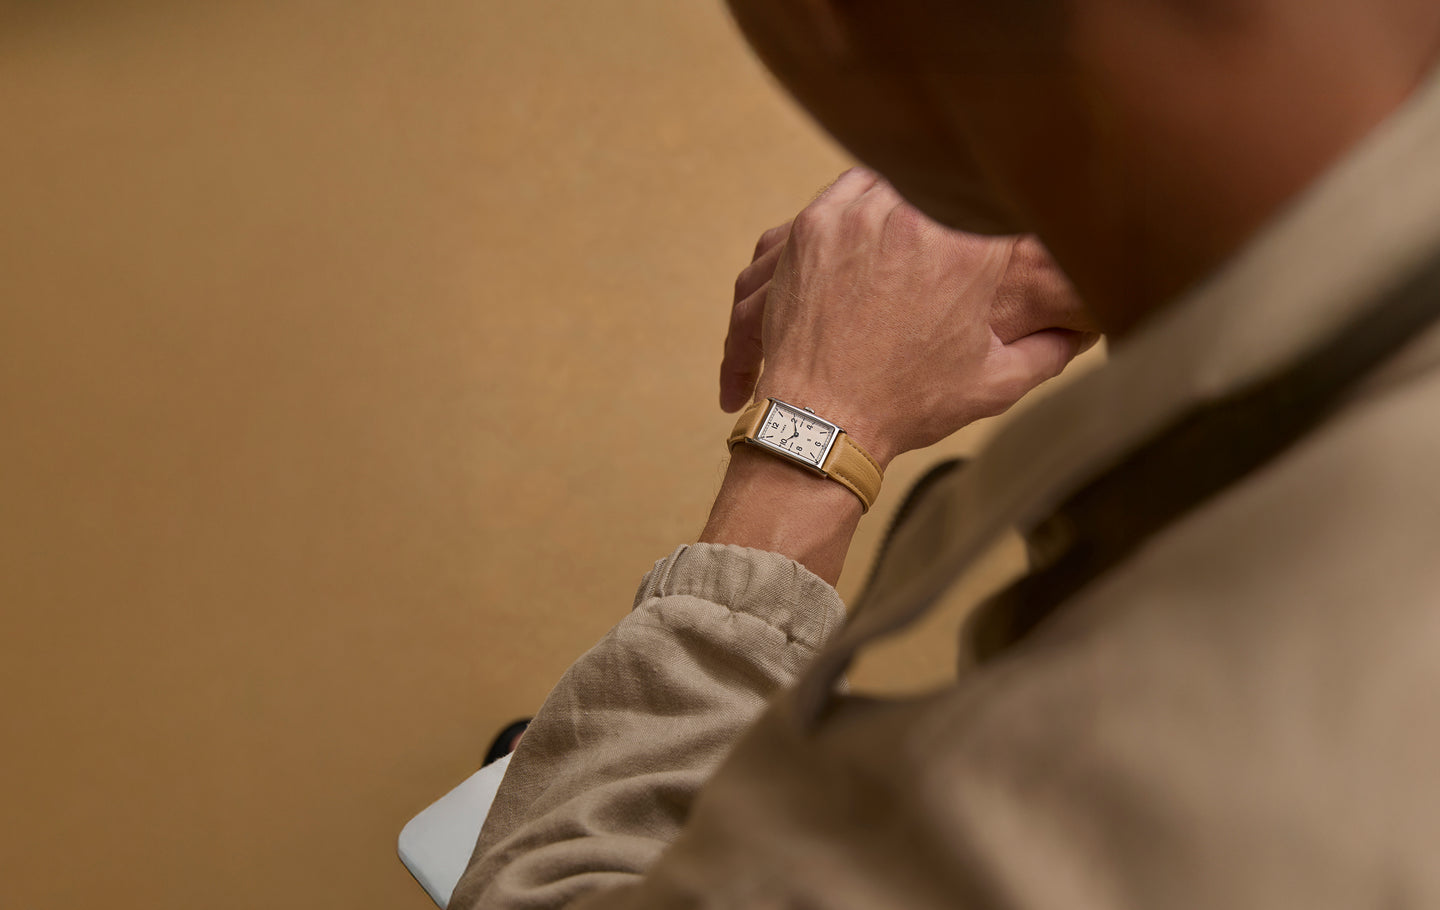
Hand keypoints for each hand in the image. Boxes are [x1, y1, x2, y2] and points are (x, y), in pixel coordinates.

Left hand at [720, 168, 1098, 466]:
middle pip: (947, 184)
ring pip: (897, 178)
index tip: (1004, 225)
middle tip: (956, 228)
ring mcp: (858, 217)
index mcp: (970, 249)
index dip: (1004, 213)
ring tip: (917, 229)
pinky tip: (874, 225)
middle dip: (955, 206)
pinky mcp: (814, 225)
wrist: (820, 419)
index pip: (1000, 202)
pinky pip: (848, 190)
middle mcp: (915, 217)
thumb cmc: (906, 404)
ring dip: (912, 198)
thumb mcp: (994, 384)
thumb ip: (1048, 351)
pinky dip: (865, 201)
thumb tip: (1081, 333)